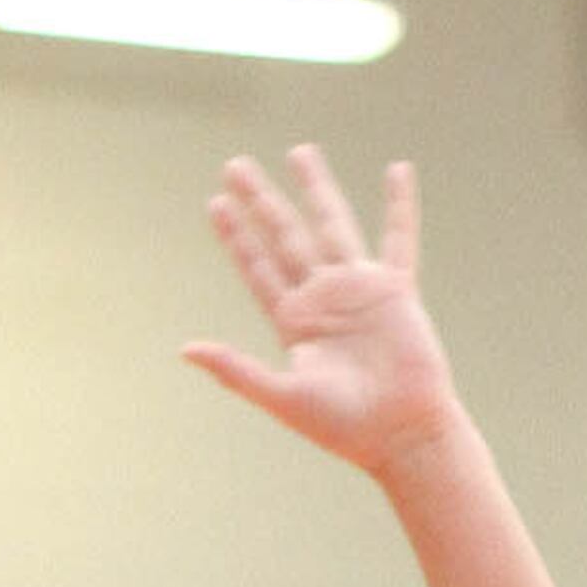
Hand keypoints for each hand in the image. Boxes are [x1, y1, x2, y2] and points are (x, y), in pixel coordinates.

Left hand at [183, 150, 465, 485]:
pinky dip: (399, 205)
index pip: (256, 267)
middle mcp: (322, 298)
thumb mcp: (281, 397)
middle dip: (261, 200)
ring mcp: (358, 290)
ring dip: (315, 188)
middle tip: (235, 165)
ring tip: (299, 152)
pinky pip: (399, 238)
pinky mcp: (395, 290)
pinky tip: (397, 170)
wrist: (400, 435)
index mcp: (292, 322)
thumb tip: (186, 349)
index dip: (236, 236)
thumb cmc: (342, 427)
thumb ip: (235, 370)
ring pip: (331, 224)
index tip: (216, 203)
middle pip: (284, 236)